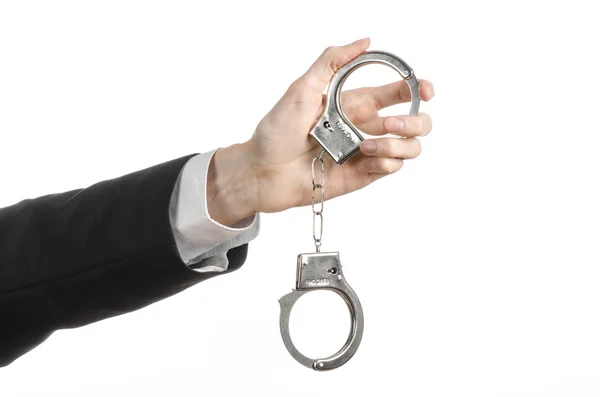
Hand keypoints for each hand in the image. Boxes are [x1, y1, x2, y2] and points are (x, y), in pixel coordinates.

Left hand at [207, 38, 433, 224]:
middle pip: (416, 122)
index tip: (424, 90)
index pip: (398, 93)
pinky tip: (365, 159)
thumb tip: (364, 41)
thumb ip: (331, 62)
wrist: (262, 170)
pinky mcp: (361, 176)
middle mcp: (364, 127)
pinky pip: (391, 168)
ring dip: (398, 145)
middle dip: (415, 121)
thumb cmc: (276, 130)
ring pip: (409, 148)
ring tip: (367, 148)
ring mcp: (365, 153)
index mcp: (355, 103)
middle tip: (391, 124)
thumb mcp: (301, 88)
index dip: (418, 88)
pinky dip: (386, 162)